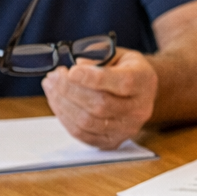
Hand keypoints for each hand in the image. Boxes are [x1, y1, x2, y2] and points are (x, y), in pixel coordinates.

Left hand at [42, 48, 156, 148]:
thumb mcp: (118, 54)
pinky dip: (64, 118)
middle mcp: (140, 109)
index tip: (71, 70)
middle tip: (54, 77)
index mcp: (144, 81)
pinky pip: (82, 135)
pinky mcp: (112, 142)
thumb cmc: (126, 70)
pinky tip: (57, 103)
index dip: (93, 78)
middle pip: (101, 104)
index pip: (122, 82)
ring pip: (88, 121)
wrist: (140, 93)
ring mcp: (127, 128)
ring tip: (52, 87)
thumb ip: (98, 56)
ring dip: (62, 104)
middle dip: (70, 90)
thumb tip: (78, 66)